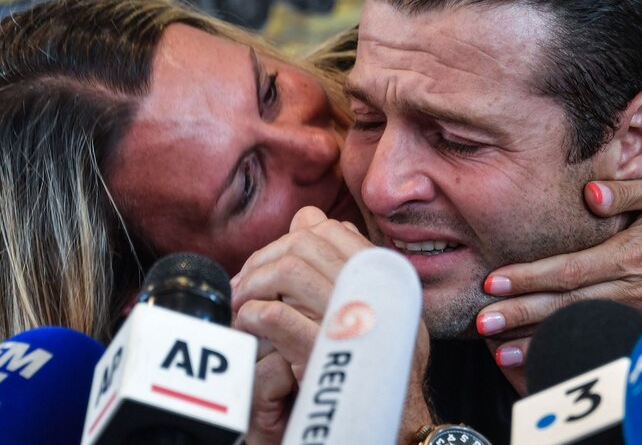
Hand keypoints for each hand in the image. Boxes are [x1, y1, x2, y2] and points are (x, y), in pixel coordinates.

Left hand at [233, 206, 371, 442]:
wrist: (400, 426)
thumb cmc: (381, 366)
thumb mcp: (375, 307)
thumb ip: (344, 262)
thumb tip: (309, 217)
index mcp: (386, 277)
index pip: (331, 231)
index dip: (290, 239)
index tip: (269, 263)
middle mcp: (374, 292)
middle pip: (304, 245)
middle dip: (264, 259)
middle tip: (244, 284)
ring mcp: (351, 320)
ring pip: (290, 272)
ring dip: (254, 284)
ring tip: (241, 305)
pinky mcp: (325, 353)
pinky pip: (278, 315)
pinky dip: (253, 314)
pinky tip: (247, 324)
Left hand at [478, 166, 641, 367]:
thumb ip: (625, 189)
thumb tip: (588, 194)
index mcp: (635, 253)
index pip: (569, 270)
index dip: (528, 278)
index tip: (492, 282)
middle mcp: (640, 288)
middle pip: (568, 306)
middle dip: (521, 316)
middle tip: (481, 324)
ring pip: (586, 329)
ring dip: (542, 340)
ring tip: (502, 351)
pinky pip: (609, 339)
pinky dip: (577, 346)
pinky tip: (549, 354)